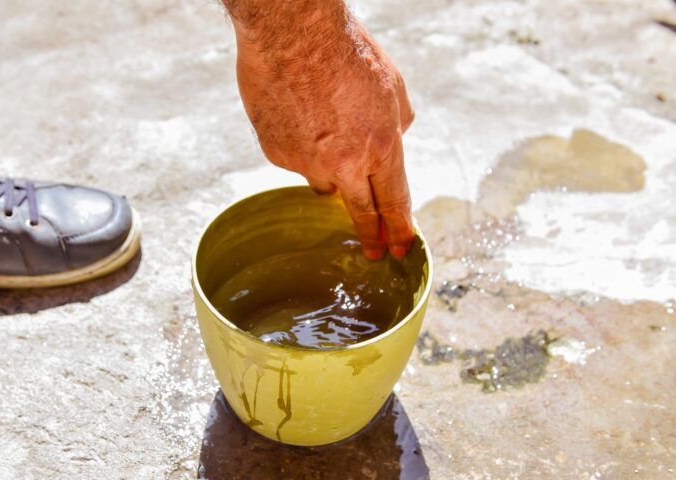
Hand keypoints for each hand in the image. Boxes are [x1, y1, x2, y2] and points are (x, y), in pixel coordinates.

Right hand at [227, 2, 414, 258]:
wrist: (292, 31)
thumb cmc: (347, 51)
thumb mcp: (393, 87)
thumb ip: (397, 125)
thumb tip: (392, 142)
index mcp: (381, 148)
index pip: (395, 204)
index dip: (399, 231)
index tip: (400, 249)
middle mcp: (344, 165)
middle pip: (361, 213)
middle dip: (370, 235)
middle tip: (372, 252)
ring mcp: (305, 163)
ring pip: (324, 182)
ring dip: (331, 168)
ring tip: (325, 126)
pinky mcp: (275, 154)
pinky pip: (294, 160)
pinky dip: (300, 145)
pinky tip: (298, 114)